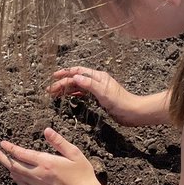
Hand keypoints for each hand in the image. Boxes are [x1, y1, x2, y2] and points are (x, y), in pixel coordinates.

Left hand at [0, 127, 99, 184]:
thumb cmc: (82, 174)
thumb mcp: (74, 153)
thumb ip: (59, 142)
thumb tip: (46, 130)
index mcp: (46, 162)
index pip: (22, 154)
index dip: (10, 148)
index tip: (2, 143)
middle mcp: (38, 174)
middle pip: (14, 165)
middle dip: (1, 157)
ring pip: (16, 175)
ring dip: (7, 167)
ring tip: (0, 160)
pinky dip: (15, 177)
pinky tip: (14, 174)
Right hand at [49, 67, 170, 126]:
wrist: (133, 113)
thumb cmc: (121, 103)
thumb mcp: (104, 93)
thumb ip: (89, 84)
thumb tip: (75, 77)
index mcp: (98, 76)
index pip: (77, 71)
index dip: (65, 73)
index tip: (53, 77)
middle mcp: (97, 81)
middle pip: (76, 79)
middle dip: (63, 83)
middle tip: (50, 90)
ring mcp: (98, 89)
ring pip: (78, 86)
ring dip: (67, 89)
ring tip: (55, 94)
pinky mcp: (99, 98)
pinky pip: (83, 93)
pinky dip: (74, 94)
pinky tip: (69, 97)